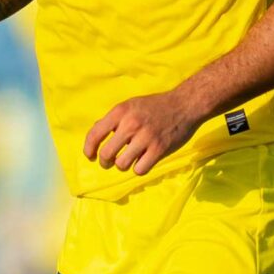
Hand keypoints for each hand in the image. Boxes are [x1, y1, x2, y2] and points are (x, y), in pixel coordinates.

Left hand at [83, 90, 201, 177]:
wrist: (184, 104)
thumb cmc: (155, 106)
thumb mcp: (131, 105)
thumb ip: (114, 119)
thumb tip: (94, 135)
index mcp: (121, 111)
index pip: (95, 134)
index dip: (89, 149)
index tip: (91, 156)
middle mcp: (131, 124)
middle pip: (107, 155)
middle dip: (106, 162)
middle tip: (110, 161)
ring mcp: (145, 137)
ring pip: (121, 165)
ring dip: (124, 165)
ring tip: (131, 158)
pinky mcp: (159, 149)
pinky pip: (139, 170)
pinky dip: (140, 167)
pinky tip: (145, 159)